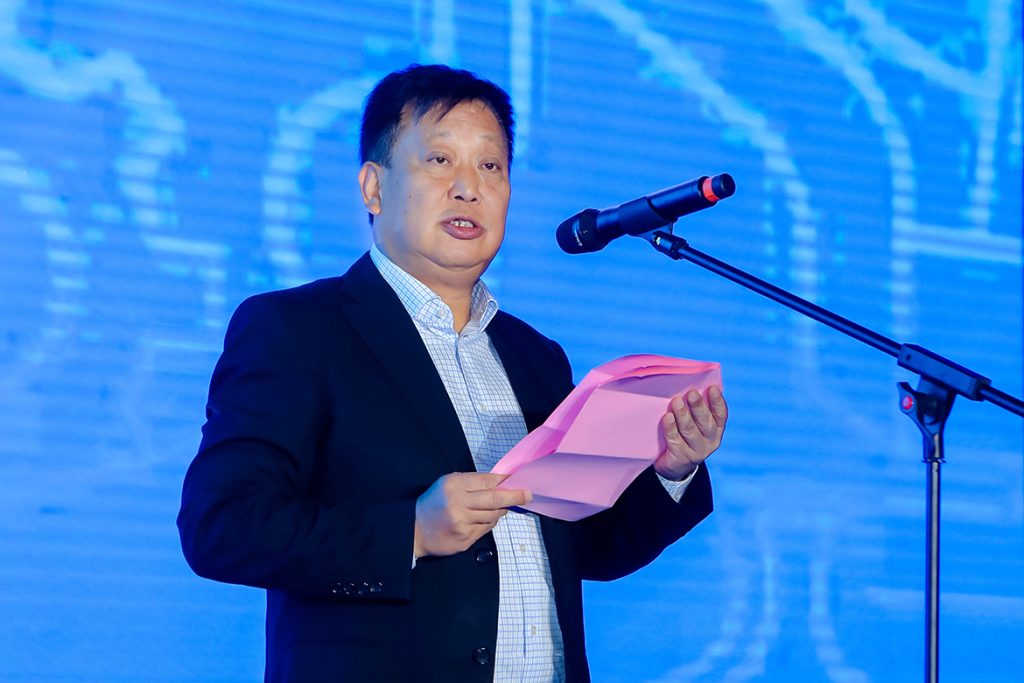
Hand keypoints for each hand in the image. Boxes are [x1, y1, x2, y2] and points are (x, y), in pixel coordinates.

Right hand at [413, 472, 531, 558]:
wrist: (414, 530)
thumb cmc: (434, 503)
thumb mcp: (448, 484)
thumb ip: (472, 483)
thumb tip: (500, 483)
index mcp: (454, 485)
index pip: (487, 481)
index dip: (505, 481)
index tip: (518, 480)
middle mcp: (458, 503)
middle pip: (495, 499)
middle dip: (515, 496)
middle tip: (528, 495)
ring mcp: (462, 523)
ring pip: (493, 516)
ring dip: (500, 511)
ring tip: (499, 507)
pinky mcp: (465, 539)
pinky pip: (486, 529)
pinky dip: (489, 522)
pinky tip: (483, 519)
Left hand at [654, 385, 727, 480]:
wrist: (673, 465)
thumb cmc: (682, 435)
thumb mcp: (693, 422)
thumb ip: (694, 408)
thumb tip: (688, 385)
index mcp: (717, 429)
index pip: (721, 415)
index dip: (717, 401)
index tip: (712, 388)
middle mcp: (710, 441)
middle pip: (705, 422)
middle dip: (698, 407)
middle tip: (691, 393)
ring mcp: (697, 452)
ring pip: (690, 431)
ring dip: (683, 415)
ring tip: (676, 402)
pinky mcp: (681, 458)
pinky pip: (675, 440)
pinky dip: (671, 428)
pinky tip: (667, 417)